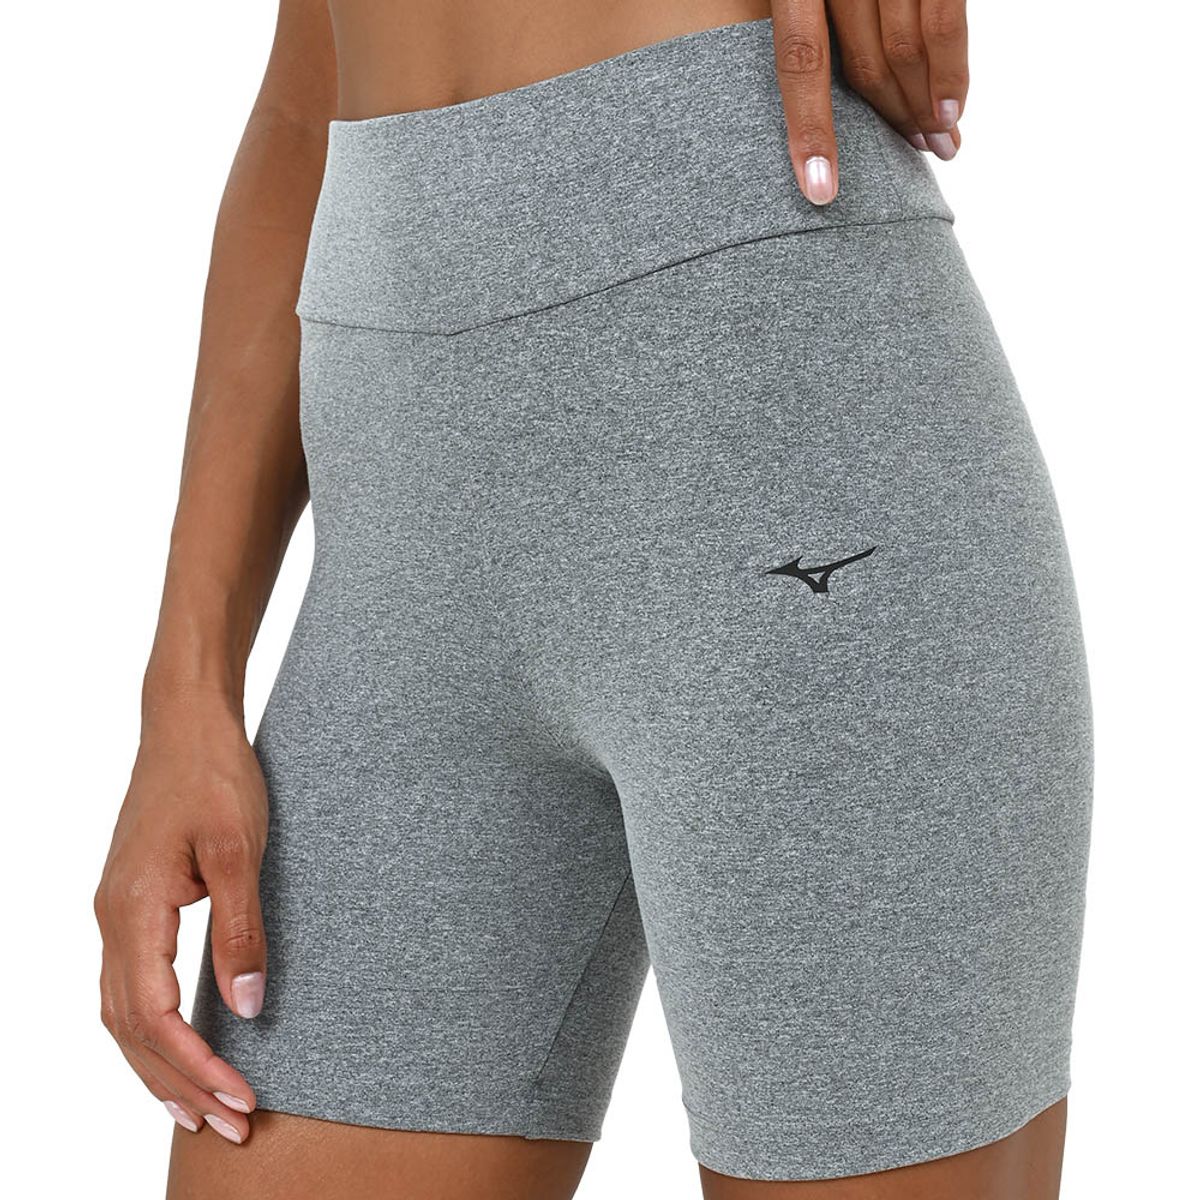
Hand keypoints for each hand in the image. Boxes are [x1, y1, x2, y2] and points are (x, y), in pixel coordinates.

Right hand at [94, 696, 268, 1143]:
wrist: (186, 725)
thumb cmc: (214, 776)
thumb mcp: (241, 849)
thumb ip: (241, 928)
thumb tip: (244, 1007)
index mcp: (133, 911)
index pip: (156, 1017)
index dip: (196, 1066)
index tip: (239, 1100)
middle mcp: (112, 920)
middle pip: (132, 1030)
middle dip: (179, 1084)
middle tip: (231, 1127)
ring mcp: (115, 913)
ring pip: (123, 1014)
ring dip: (159, 1067)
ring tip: (200, 1112)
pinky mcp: (130, 904)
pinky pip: (128, 987)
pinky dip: (150, 1032)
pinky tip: (176, 1049)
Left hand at [770, 0, 967, 204]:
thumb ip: (813, 28)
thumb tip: (821, 99)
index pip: (799, 59)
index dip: (811, 128)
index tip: (819, 190)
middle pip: (863, 65)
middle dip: (892, 120)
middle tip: (915, 156)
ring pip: (906, 52)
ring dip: (923, 108)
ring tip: (939, 146)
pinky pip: (943, 22)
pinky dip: (951, 73)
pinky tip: (952, 111)